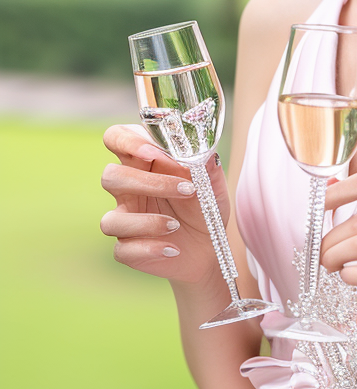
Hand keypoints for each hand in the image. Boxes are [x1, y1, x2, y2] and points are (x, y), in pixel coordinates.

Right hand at [100, 124, 227, 283]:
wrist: (209, 248)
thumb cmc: (204, 208)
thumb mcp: (213, 185)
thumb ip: (208, 167)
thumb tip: (207, 155)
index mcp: (143, 164)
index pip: (117, 138)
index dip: (127, 141)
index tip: (154, 152)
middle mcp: (128, 191)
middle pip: (111, 176)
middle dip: (146, 182)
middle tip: (186, 189)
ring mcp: (125, 220)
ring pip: (110, 220)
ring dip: (146, 222)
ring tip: (176, 225)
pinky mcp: (127, 249)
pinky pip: (122, 250)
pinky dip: (148, 249)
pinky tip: (172, 249)